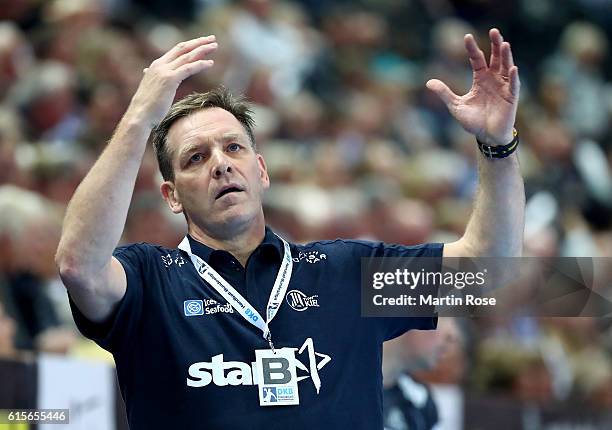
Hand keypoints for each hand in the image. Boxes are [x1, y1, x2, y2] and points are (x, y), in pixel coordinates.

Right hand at [127, 35, 217, 126]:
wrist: (140, 116)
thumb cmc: (147, 107)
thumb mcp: (151, 88)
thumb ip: (152, 78)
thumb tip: (146, 72)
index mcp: (156, 66)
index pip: (176, 50)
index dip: (190, 44)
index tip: (202, 42)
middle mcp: (160, 65)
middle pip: (183, 48)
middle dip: (199, 42)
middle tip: (212, 38)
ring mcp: (164, 71)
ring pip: (187, 56)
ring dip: (203, 49)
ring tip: (215, 46)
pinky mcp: (170, 79)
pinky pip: (188, 68)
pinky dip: (200, 64)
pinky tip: (210, 63)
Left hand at [426, 28, 518, 145]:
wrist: (486, 137)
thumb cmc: (473, 122)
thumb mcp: (455, 106)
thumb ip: (444, 93)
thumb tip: (428, 82)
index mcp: (480, 79)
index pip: (477, 59)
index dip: (472, 49)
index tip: (467, 36)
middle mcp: (493, 80)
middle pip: (495, 58)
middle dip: (495, 44)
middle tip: (494, 30)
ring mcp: (504, 87)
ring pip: (506, 67)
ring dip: (506, 56)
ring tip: (504, 43)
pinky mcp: (511, 98)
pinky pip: (513, 85)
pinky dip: (513, 77)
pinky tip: (513, 67)